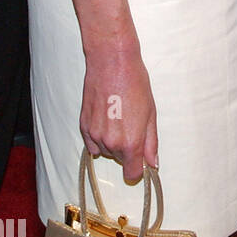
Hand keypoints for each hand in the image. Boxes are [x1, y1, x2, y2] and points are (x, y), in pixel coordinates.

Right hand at [81, 40, 157, 182]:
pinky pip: (92, 144)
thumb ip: (151, 142)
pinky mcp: (83, 127)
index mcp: (130, 142)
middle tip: (131, 122)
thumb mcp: (150, 113)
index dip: (137, 169)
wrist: (112, 63)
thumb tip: (152, 163)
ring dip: (112, 141)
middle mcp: (111, 143)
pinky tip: (106, 117)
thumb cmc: (135, 84)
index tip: (140, 160)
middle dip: (126, 148)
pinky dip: (98, 137)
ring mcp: (95, 135)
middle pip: (120, 159)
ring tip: (118, 116)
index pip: (132, 174)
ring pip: (106, 150)